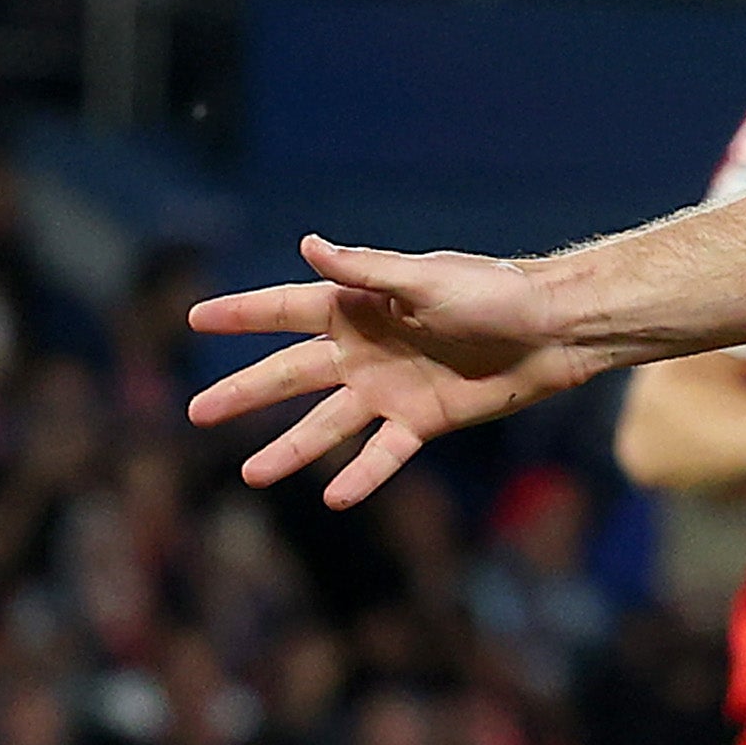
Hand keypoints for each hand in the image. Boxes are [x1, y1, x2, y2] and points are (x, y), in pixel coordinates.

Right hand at [187, 240, 604, 504]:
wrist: (551, 330)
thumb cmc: (493, 291)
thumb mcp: (425, 277)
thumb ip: (365, 270)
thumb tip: (308, 245)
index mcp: (357, 306)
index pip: (285, 309)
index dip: (240, 314)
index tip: (194, 319)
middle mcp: (364, 350)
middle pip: (290, 375)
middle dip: (243, 393)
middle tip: (195, 412)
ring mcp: (390, 390)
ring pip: (326, 425)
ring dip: (289, 448)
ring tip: (250, 474)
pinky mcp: (422, 421)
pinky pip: (383, 455)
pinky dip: (360, 477)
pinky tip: (332, 499)